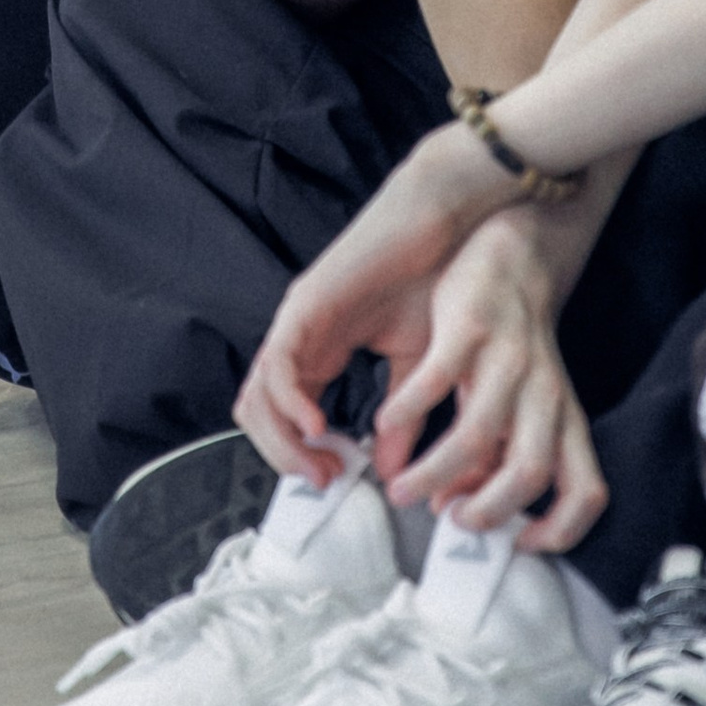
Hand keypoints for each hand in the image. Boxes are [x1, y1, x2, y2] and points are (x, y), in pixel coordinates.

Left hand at [238, 118, 520, 479]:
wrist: (447, 225)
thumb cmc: (433, 279)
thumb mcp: (419, 366)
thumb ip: (401, 417)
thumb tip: (390, 471)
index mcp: (319, 354)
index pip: (285, 419)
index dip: (302, 457)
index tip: (338, 480)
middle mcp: (299, 342)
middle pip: (258, 415)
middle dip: (286, 458)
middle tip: (326, 480)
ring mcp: (296, 324)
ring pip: (258, 398)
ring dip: (282, 442)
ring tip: (321, 463)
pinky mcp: (303, 306)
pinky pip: (278, 365)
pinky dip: (289, 404)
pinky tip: (317, 427)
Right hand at [374, 208, 606, 548]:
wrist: (515, 255)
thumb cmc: (509, 343)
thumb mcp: (508, 403)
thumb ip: (481, 456)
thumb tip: (441, 502)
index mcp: (563, 420)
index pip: (588, 490)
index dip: (561, 529)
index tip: (519, 545)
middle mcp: (545, 395)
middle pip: (529, 471)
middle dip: (485, 510)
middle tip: (446, 520)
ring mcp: (511, 361)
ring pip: (478, 432)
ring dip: (435, 472)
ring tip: (400, 487)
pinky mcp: (471, 329)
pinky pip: (437, 380)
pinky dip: (409, 412)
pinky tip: (385, 424)